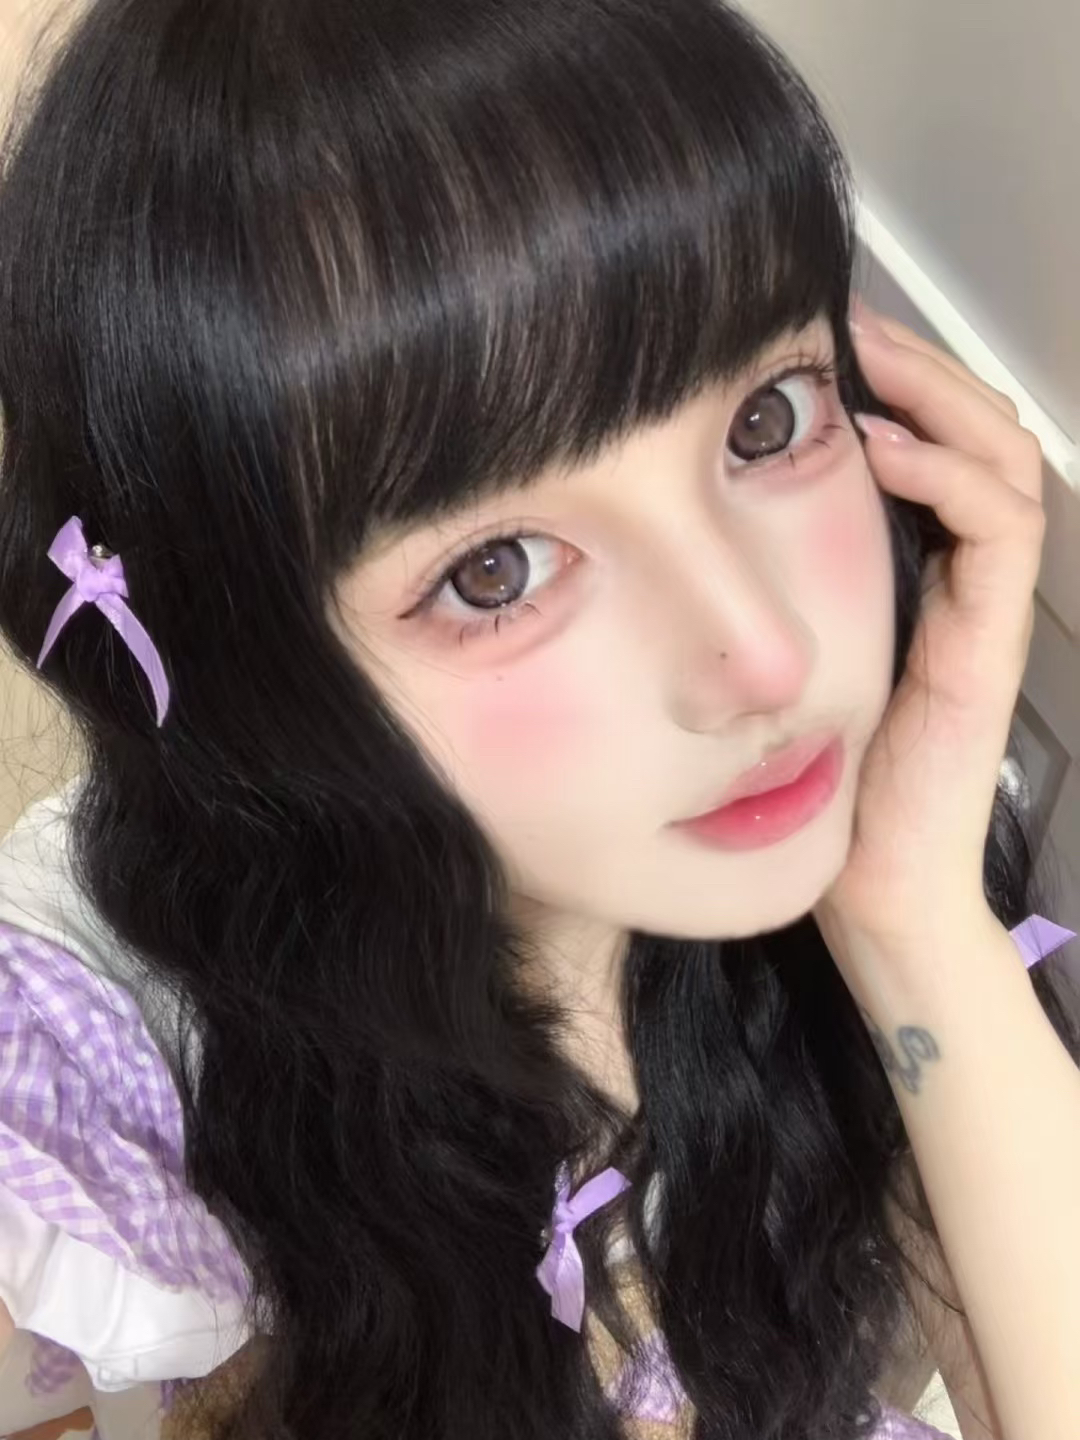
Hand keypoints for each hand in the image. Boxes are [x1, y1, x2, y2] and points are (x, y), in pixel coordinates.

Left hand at [812, 303, 1045, 979]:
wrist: (873, 882)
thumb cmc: (830, 778)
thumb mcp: (800, 652)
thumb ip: (789, 585)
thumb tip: (711, 507)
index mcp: (927, 574)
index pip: (942, 447)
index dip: (900, 380)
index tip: (827, 336)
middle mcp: (967, 580)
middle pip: (980, 434)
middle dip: (921, 365)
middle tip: (853, 317)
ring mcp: (986, 609)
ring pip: (1002, 463)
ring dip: (938, 397)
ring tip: (872, 359)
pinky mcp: (989, 645)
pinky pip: (998, 532)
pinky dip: (946, 474)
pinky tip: (882, 446)